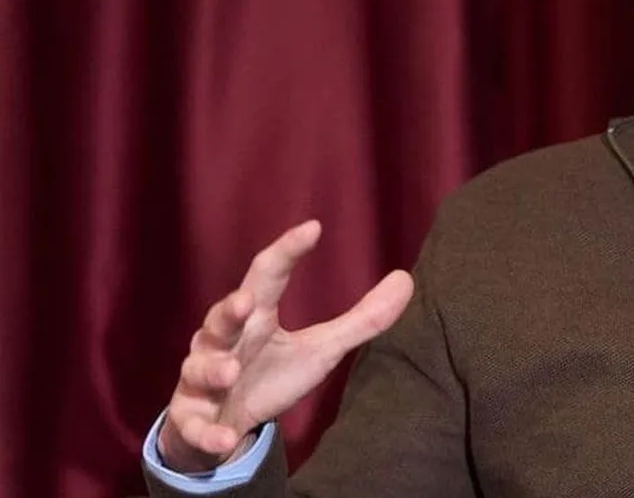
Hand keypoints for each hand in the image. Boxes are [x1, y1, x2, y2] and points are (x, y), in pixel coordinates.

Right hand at [158, 220, 413, 472]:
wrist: (225, 427)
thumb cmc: (270, 375)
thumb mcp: (321, 349)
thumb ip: (362, 319)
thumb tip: (406, 280)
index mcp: (256, 317)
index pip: (268, 274)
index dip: (287, 251)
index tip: (313, 228)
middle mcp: (222, 342)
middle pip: (221, 318)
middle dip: (229, 310)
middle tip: (246, 302)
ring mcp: (201, 380)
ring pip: (199, 368)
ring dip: (214, 369)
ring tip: (231, 371)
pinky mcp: (193, 420)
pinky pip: (195, 425)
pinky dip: (208, 433)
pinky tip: (225, 439)